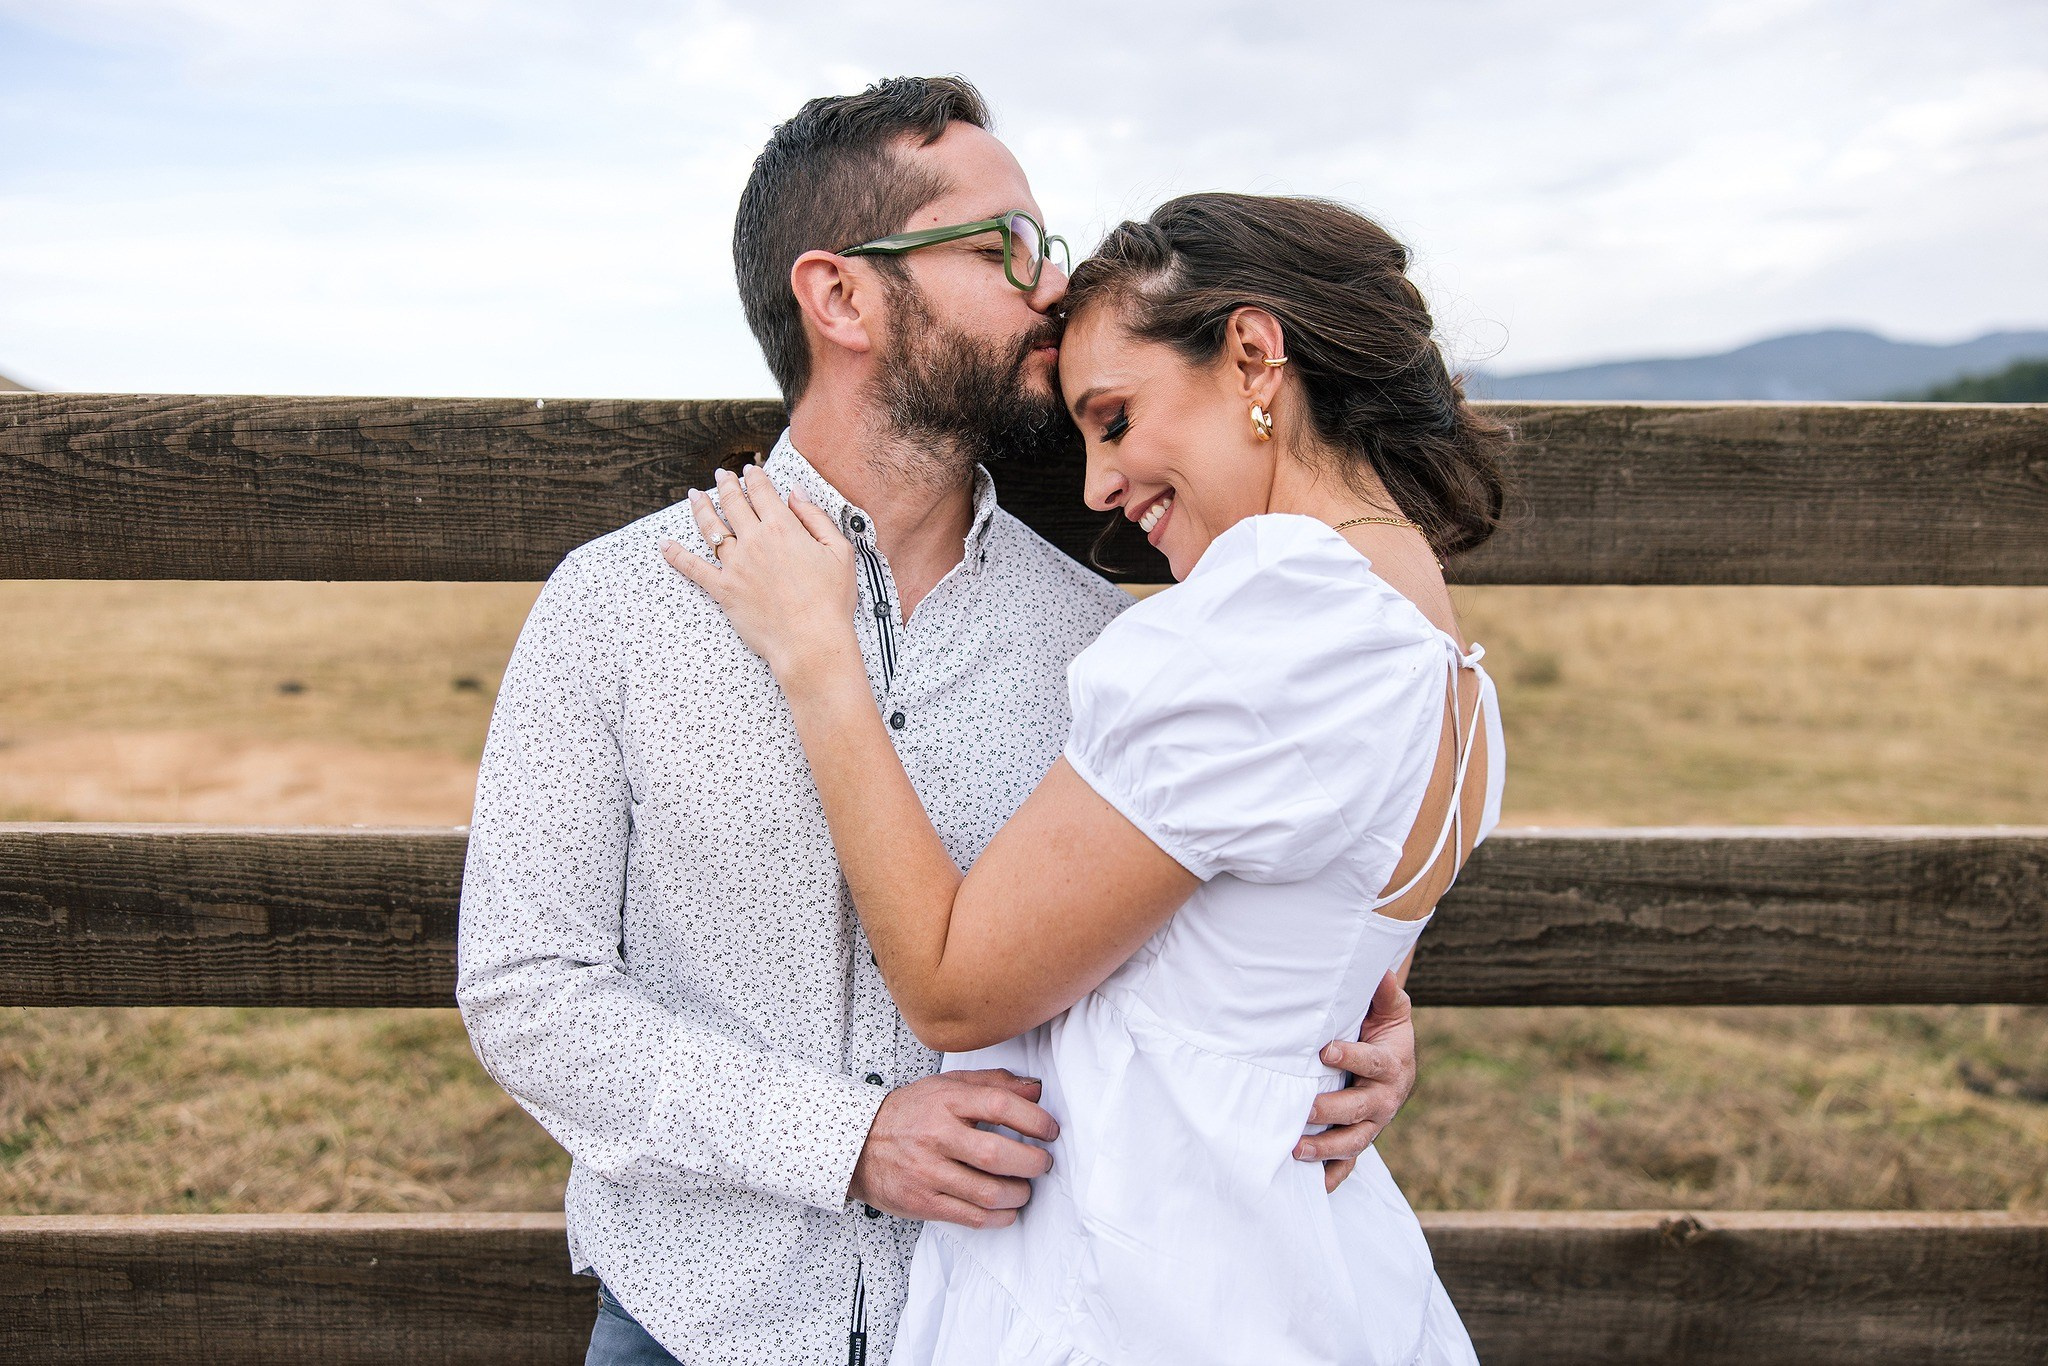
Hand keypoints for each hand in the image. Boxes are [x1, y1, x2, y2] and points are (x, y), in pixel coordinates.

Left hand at [661, 464, 860, 686]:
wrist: (811, 641)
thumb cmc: (830, 601)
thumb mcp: (839, 552)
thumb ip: (816, 518)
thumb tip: (796, 494)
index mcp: (783, 528)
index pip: (762, 492)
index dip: (754, 477)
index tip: (750, 471)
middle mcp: (754, 541)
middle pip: (733, 503)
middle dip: (725, 484)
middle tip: (721, 475)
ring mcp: (735, 565)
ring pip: (711, 528)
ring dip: (701, 508)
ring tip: (695, 496)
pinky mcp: (723, 589)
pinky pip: (694, 568)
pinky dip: (676, 555)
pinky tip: (665, 545)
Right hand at [848, 1069, 1058, 1228]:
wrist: (859, 1144)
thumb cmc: (910, 1113)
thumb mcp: (946, 1085)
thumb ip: (992, 1083)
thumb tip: (1035, 1089)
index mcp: (945, 1101)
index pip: (999, 1105)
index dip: (1034, 1119)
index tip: (1049, 1130)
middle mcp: (936, 1136)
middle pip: (996, 1155)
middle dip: (1032, 1163)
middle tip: (1043, 1163)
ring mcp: (928, 1172)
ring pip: (988, 1192)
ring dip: (1019, 1194)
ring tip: (1025, 1188)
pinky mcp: (923, 1202)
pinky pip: (971, 1217)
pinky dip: (998, 1217)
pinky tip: (1007, 1209)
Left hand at [1296, 970, 1417, 1192]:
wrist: (1397, 1062)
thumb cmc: (1385, 1031)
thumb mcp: (1392, 1010)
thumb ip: (1386, 992)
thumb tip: (1382, 969)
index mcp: (1391, 1065)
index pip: (1372, 1063)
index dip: (1351, 1057)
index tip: (1325, 1050)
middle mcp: (1384, 1099)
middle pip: (1359, 1109)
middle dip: (1331, 1109)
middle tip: (1304, 1107)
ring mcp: (1373, 1124)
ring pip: (1352, 1142)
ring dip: (1325, 1148)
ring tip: (1296, 1149)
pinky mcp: (1361, 1138)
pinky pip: (1348, 1164)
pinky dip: (1332, 1176)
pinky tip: (1313, 1186)